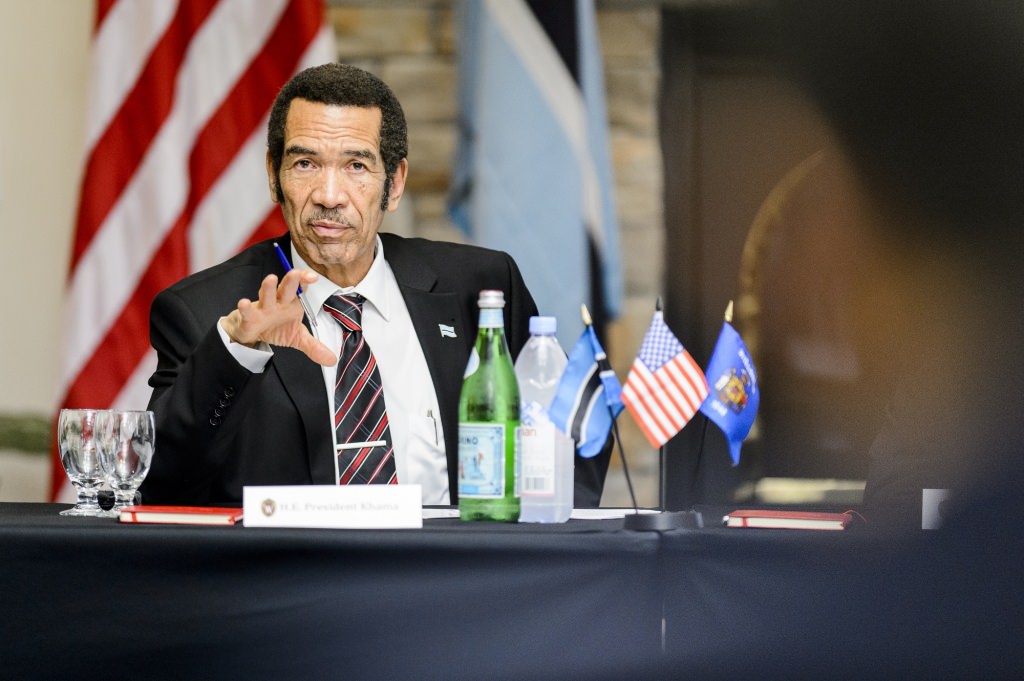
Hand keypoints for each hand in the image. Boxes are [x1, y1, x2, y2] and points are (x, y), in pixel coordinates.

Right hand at [219, 270, 336, 365]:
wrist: (254, 334)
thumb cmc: (276, 328)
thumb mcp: (298, 338)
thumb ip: (314, 347)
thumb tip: (331, 360)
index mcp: (292, 304)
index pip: (300, 288)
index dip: (305, 280)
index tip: (313, 277)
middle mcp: (278, 302)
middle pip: (285, 288)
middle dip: (291, 280)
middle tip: (295, 273)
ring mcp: (263, 308)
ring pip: (266, 295)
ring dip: (268, 287)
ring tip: (271, 279)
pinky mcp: (250, 317)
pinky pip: (247, 311)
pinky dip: (245, 308)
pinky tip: (244, 303)